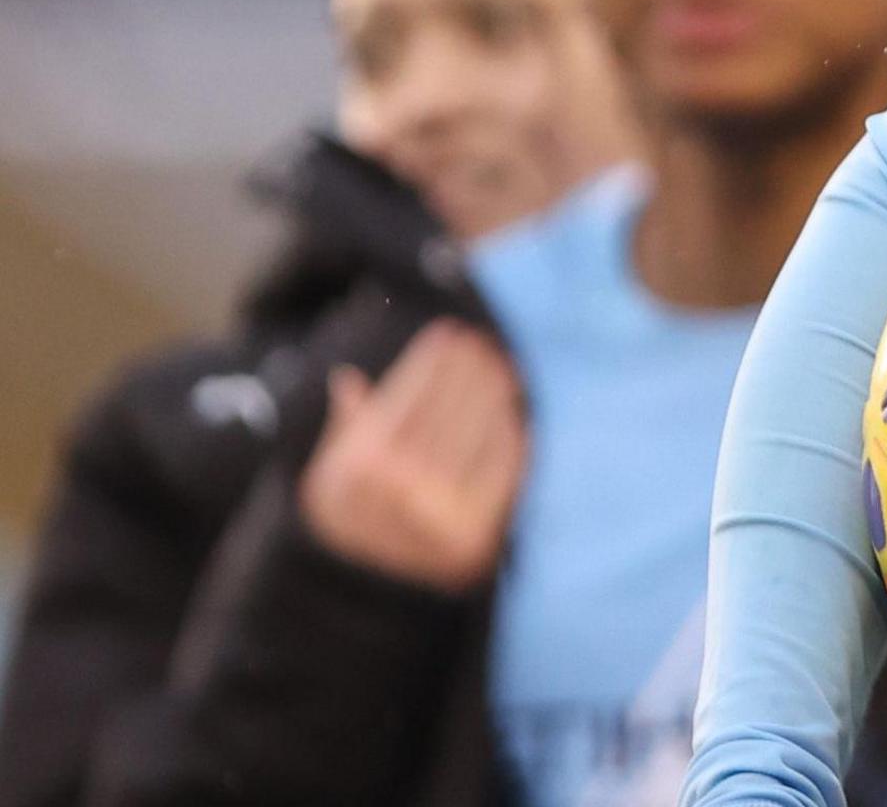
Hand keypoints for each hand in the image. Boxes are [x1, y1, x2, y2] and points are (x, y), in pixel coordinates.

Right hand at [298, 319, 526, 593]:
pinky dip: (510, 437)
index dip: (432, 361)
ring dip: (494, 395)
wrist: (363, 595)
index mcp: (360, 464)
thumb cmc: (349, 521)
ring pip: (477, 433)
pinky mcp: (474, 531)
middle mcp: (398, 486)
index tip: (449, 333)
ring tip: (504, 370)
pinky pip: (500, 471)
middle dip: (468, 371)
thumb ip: (347, 428)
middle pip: (446, 409)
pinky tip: (514, 414)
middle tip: (484, 344)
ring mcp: (438, 509)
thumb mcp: (330, 477)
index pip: (407, 396)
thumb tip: (347, 378)